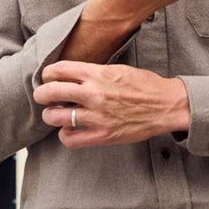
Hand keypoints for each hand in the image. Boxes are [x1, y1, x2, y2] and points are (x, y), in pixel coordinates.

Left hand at [34, 61, 190, 146]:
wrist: (167, 105)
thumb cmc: (144, 85)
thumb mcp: (118, 69)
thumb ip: (93, 72)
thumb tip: (71, 75)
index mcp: (97, 74)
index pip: (58, 70)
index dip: (47, 74)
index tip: (47, 78)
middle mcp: (94, 94)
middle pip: (50, 92)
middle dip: (41, 94)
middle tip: (43, 96)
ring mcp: (98, 116)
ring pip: (55, 117)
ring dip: (51, 115)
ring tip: (55, 114)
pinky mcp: (103, 135)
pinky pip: (70, 139)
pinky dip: (65, 135)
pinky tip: (70, 130)